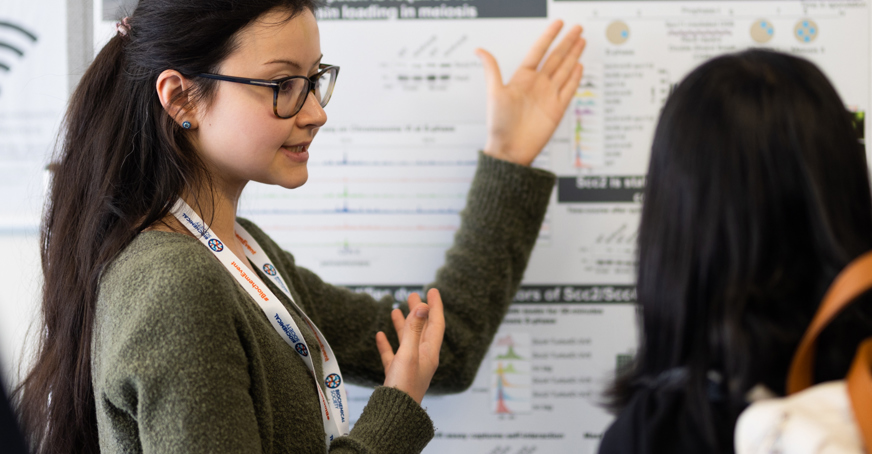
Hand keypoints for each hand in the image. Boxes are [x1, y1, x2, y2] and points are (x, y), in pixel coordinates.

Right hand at [375, 289, 444, 403]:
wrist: (394, 413)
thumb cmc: (404, 385)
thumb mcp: (409, 353)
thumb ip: (414, 329)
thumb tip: (423, 305)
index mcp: (430, 352)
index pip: (436, 323)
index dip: (435, 306)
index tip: (433, 290)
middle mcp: (422, 358)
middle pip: (422, 329)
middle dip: (417, 312)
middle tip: (412, 295)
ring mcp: (409, 367)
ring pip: (407, 341)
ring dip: (402, 325)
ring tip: (394, 309)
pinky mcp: (397, 375)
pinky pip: (393, 354)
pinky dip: (387, 344)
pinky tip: (380, 335)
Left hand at [477, 20, 585, 165]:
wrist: (510, 150)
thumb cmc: (499, 124)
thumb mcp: (494, 93)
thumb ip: (492, 69)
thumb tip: (479, 50)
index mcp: (522, 78)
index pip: (539, 50)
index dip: (549, 36)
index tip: (558, 24)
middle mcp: (537, 84)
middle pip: (556, 57)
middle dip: (567, 42)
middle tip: (577, 28)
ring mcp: (548, 96)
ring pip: (565, 70)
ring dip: (574, 55)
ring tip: (581, 41)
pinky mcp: (557, 109)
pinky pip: (569, 89)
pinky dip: (575, 77)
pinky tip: (579, 66)